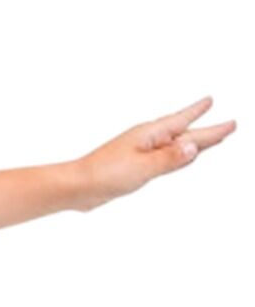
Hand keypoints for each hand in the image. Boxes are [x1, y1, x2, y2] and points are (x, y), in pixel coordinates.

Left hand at [70, 95, 236, 210]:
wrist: (77, 187)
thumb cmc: (105, 174)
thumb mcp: (142, 167)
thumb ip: (170, 158)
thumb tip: (195, 145)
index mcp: (150, 135)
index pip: (186, 125)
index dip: (207, 122)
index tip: (228, 119)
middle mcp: (148, 140)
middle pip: (185, 133)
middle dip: (207, 130)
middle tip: (228, 125)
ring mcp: (141, 152)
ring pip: (176, 146)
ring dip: (195, 142)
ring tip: (211, 139)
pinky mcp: (135, 166)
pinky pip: (166, 158)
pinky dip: (179, 156)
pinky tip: (182, 156)